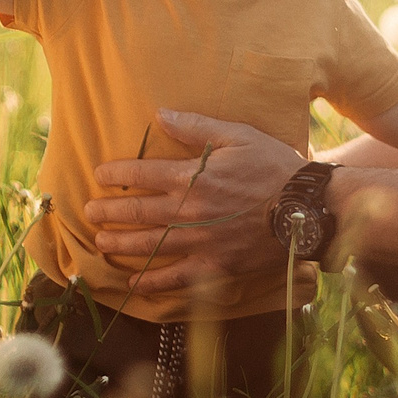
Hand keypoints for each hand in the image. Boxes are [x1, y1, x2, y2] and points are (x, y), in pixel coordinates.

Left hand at [84, 109, 305, 294]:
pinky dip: (152, 282)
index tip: (99, 174)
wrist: (308, 209)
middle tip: (89, 211)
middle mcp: (190, 212)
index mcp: (194, 177)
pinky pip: (176, 278)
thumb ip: (196, 127)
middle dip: (109, 211)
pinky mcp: (216, 267)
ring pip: (150, 245)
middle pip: (138, 212)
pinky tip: (133, 282)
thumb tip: (160, 114)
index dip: (117, 173)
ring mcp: (201, 242)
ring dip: (121, 243)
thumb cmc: (275, 167)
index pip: (142, 174)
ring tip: (100, 240)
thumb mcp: (239, 135)